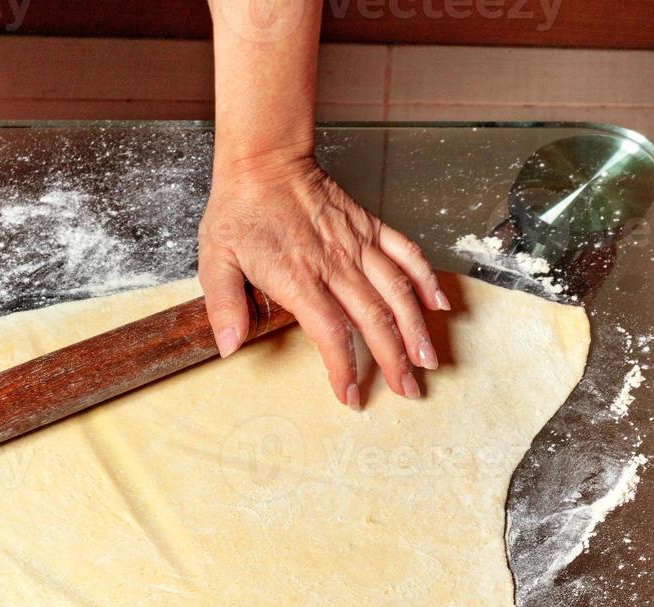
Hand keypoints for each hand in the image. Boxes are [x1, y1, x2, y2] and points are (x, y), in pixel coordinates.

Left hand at [199, 153, 447, 407]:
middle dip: (394, 360)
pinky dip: (426, 279)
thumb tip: (228, 346)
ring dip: (416, 329)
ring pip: (398, 291)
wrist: (263, 162)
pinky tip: (438, 305)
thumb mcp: (215, 261)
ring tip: (428, 360)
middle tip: (408, 390)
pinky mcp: (369, 226)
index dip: (344, 369)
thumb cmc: (238, 212)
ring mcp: (356, 243)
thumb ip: (224, 306)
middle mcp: (334, 263)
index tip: (351, 396)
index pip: (331, 333)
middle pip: (375, 319)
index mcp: (297, 278)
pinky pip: (406, 252)